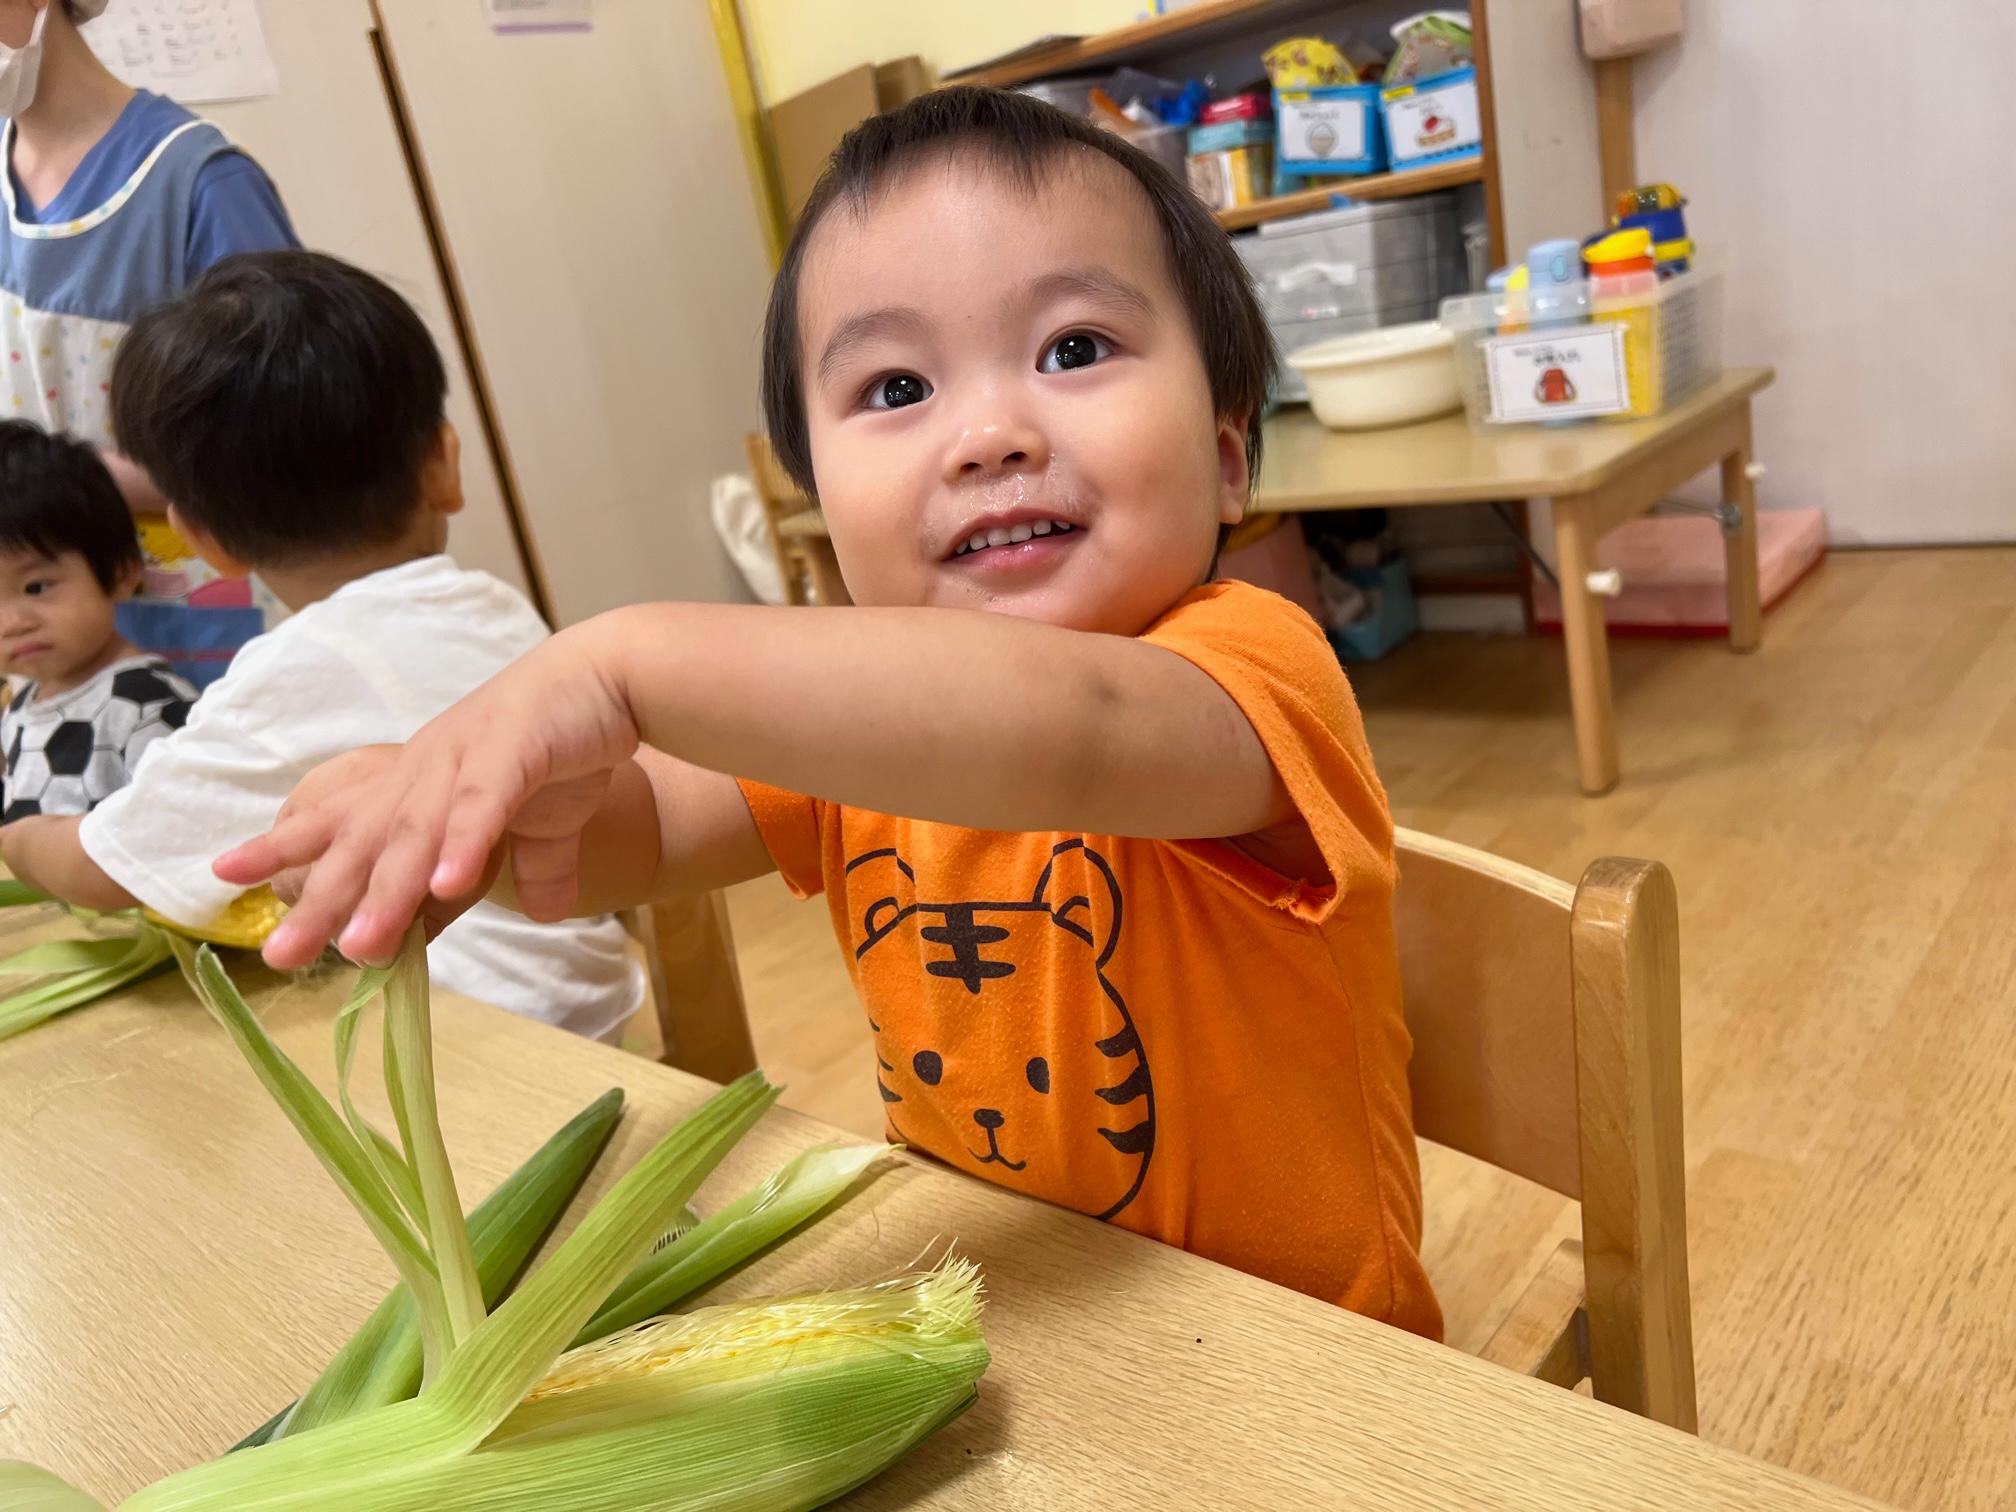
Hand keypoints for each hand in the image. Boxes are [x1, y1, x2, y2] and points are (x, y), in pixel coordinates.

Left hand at [214, 628, 639, 970]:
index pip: (343, 820)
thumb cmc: (566, 739)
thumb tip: (547, 914)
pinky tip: (447, 884)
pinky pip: (483, 805)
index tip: (225, 874)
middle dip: (321, 899)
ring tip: (361, 944)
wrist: (612, 675)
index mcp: (422, 783)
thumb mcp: (544, 820)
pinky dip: (462, 843)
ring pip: (415, 833)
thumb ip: (536, 866)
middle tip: (280, 952)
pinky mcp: (515, 752)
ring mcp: (466, 760)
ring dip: (387, 889)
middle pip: (365, 842)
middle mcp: (427, 771)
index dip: (285, 846)